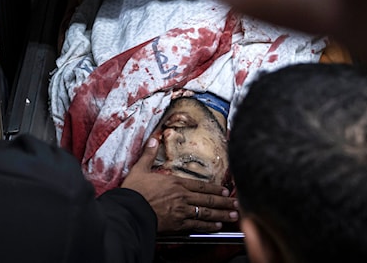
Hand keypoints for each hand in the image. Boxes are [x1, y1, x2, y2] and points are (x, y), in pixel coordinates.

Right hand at [121, 137, 238, 232]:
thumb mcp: (139, 169)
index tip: (225, 191)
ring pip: (206, 213)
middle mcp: (182, 197)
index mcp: (175, 183)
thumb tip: (153, 140)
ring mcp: (182, 211)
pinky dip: (209, 226)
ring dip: (222, 214)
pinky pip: (197, 225)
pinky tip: (217, 226)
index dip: (215, 189)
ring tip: (233, 215)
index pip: (200, 186)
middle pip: (208, 200)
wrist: (130, 211)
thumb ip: (148, 155)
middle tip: (237, 204)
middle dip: (224, 202)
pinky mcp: (178, 224)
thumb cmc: (134, 192)